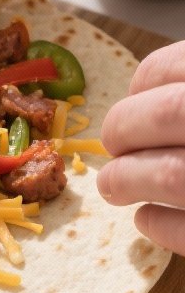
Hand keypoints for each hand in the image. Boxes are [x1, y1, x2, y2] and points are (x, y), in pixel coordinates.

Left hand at [97, 43, 184, 255]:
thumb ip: (182, 90)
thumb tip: (142, 95)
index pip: (176, 67)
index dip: (144, 83)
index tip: (136, 97)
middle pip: (169, 114)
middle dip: (126, 130)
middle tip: (115, 145)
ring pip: (171, 175)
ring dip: (130, 180)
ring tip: (117, 186)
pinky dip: (159, 225)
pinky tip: (147, 219)